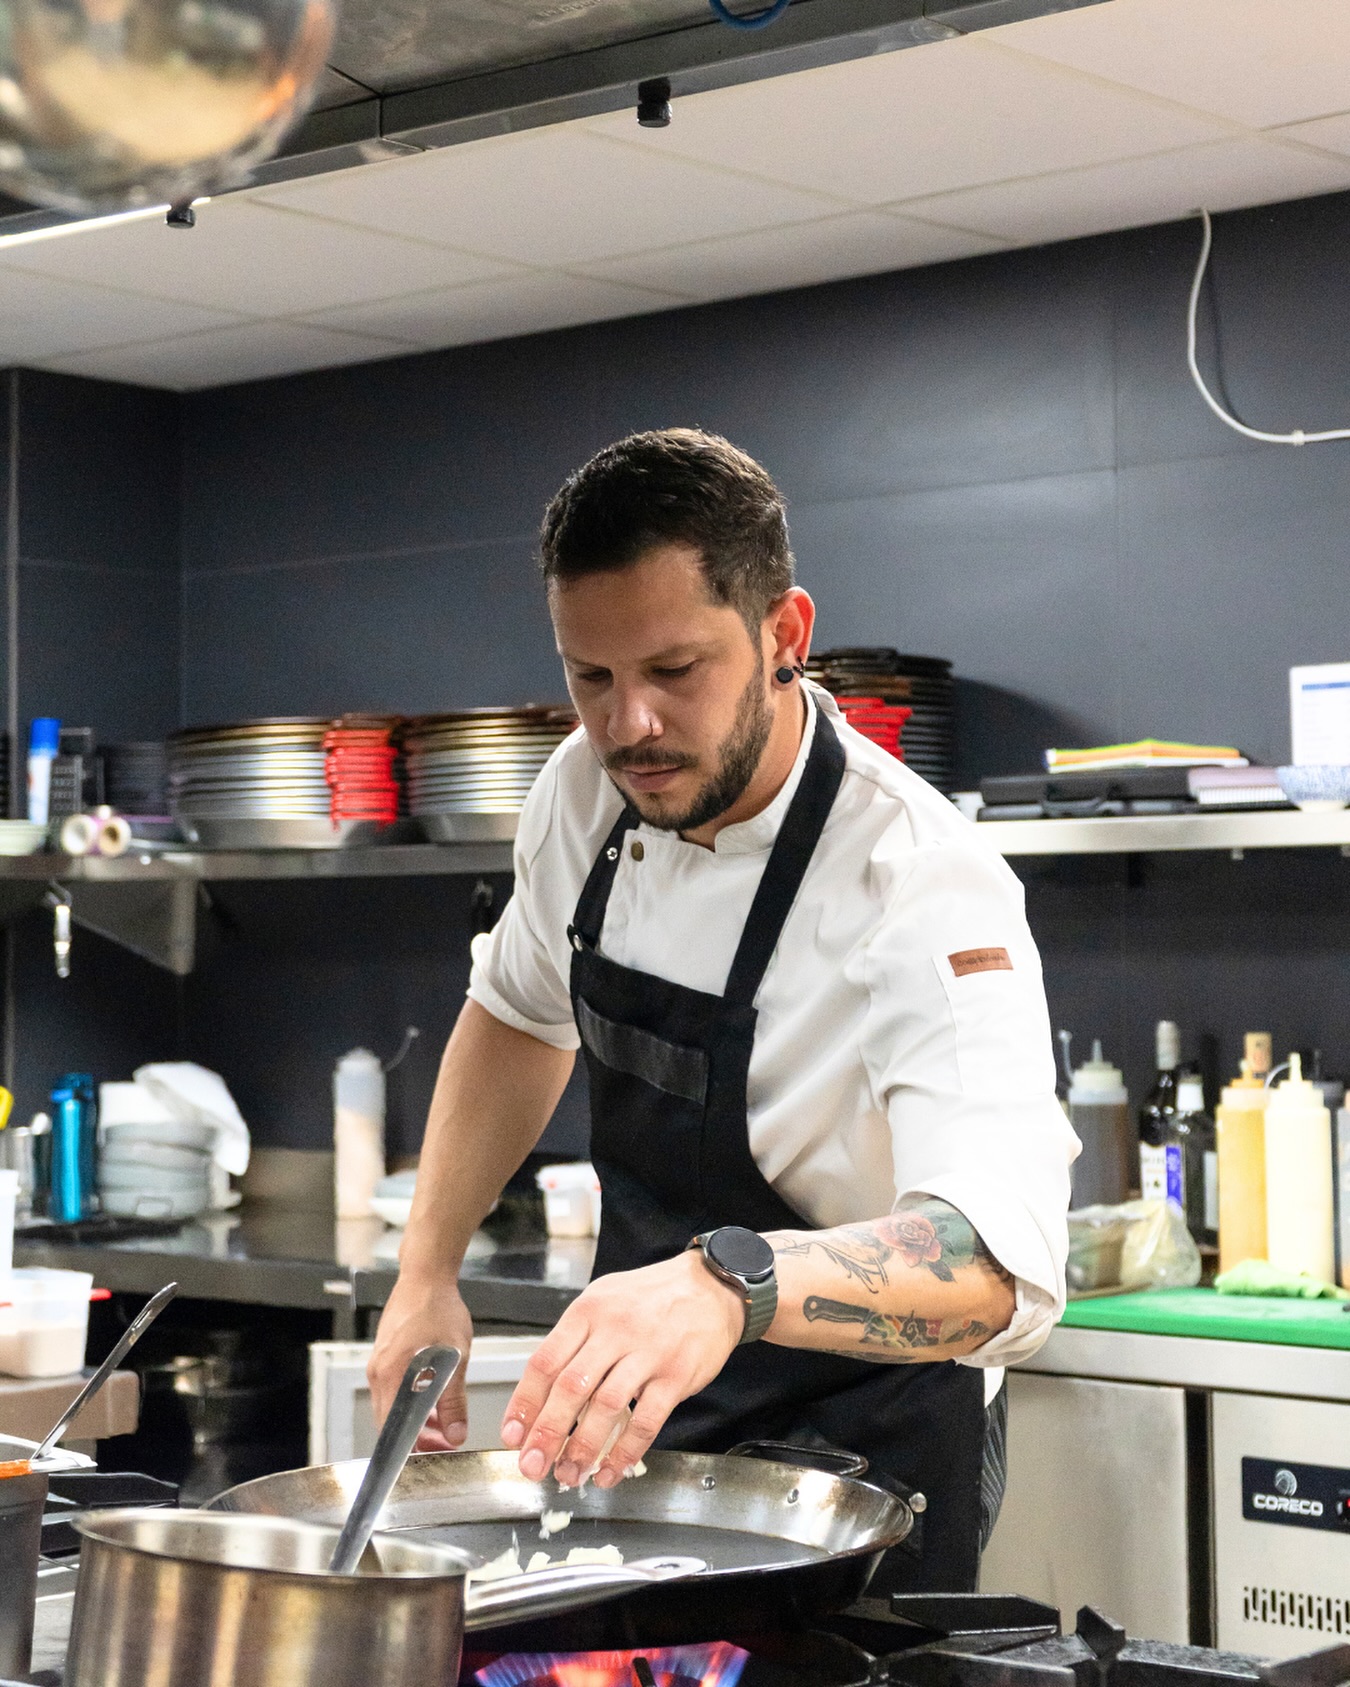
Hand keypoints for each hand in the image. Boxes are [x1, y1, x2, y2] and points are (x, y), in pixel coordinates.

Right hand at [368, 1273, 473, 1450]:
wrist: (426, 1276)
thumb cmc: (438, 1308)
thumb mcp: (455, 1356)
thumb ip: (453, 1399)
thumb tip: (456, 1434)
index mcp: (391, 1375)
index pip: (392, 1430)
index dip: (411, 1449)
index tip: (432, 1457)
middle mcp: (378, 1373)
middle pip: (390, 1422)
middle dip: (417, 1438)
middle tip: (445, 1444)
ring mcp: (379, 1364)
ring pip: (393, 1407)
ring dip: (416, 1421)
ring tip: (444, 1427)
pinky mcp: (386, 1357)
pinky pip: (394, 1390)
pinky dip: (412, 1402)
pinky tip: (434, 1401)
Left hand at [500, 1250, 744, 1487]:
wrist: (710, 1287)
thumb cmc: (651, 1298)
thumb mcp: (604, 1301)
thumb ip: (575, 1341)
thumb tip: (542, 1393)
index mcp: (588, 1312)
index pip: (545, 1361)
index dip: (525, 1403)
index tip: (513, 1435)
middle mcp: (615, 1330)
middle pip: (570, 1387)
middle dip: (546, 1433)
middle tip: (532, 1465)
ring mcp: (647, 1352)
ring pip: (606, 1407)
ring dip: (583, 1448)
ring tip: (570, 1473)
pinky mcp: (677, 1375)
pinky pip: (646, 1421)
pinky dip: (625, 1452)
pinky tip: (611, 1470)